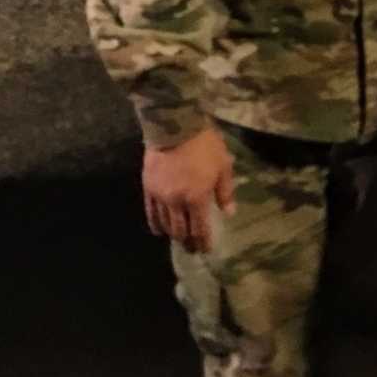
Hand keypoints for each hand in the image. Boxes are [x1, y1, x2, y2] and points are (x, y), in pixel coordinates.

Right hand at [142, 127, 235, 253]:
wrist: (175, 125)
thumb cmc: (204, 144)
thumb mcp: (223, 165)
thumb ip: (225, 191)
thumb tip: (228, 213)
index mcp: (197, 198)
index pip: (199, 229)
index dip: (203, 242)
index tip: (206, 250)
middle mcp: (177, 202)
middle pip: (180, 231)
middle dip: (188, 242)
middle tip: (193, 248)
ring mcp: (160, 197)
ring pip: (165, 225)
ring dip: (173, 235)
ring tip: (179, 239)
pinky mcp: (148, 189)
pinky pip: (151, 213)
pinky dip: (156, 225)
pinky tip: (160, 230)